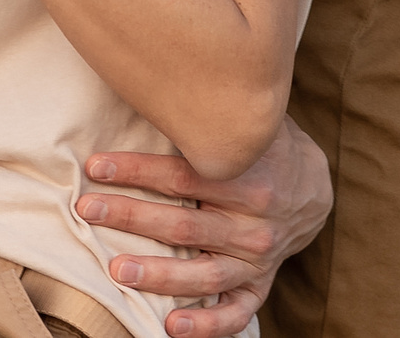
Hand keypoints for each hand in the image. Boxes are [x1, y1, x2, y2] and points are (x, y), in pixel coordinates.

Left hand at [73, 117, 333, 337]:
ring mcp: (258, 258)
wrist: (312, 186)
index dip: (136, 171)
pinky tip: (172, 325)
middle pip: (184, 224)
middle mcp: (253, 222)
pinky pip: (236, 312)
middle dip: (132, 217)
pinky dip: (207, 324)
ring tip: (118, 270)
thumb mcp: (237, 126)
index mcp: (246, 177)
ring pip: (204, 272)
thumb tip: (142, 85)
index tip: (94, 167)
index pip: (182, 175)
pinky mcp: (259, 284)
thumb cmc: (258, 148)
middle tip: (87, 212)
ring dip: (159, 274)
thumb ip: (200, 121)